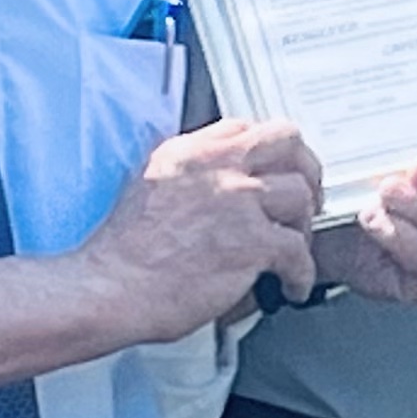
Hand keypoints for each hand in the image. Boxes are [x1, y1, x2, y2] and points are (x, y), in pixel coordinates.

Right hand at [78, 117, 319, 340]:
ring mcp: (238, 201)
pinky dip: (302, 274)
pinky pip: (299, 251)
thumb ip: (188, 178)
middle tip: (306, 198)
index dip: (268, 152)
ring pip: (301, 195)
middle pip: (287, 141)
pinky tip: (292, 286)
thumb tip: (217, 187)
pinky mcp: (252, 242)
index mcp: (189, 152)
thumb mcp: (148, 188)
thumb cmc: (123, 254)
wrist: (110, 288)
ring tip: (295, 248)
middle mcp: (217, 167)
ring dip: (304, 225)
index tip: (275, 171)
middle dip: (305, 168)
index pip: (244, 129)